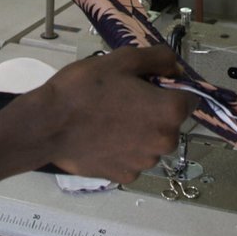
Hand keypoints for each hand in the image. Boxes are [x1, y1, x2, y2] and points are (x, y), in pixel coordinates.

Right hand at [35, 47, 193, 184]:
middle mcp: (165, 142)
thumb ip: (158, 58)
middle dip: (154, 110)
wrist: (47, 125)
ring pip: (151, 142)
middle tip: (123, 98)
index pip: (189, 97)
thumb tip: (175, 65)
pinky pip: (133, 159)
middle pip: (170, 122)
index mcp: (169, 112)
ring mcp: (144, 163)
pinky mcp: (125, 177)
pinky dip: (124, 149)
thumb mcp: (122, 60)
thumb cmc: (86, 89)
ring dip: (140, 131)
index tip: (150, 83)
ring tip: (109, 118)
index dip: (171, 87)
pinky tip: (102, 137)